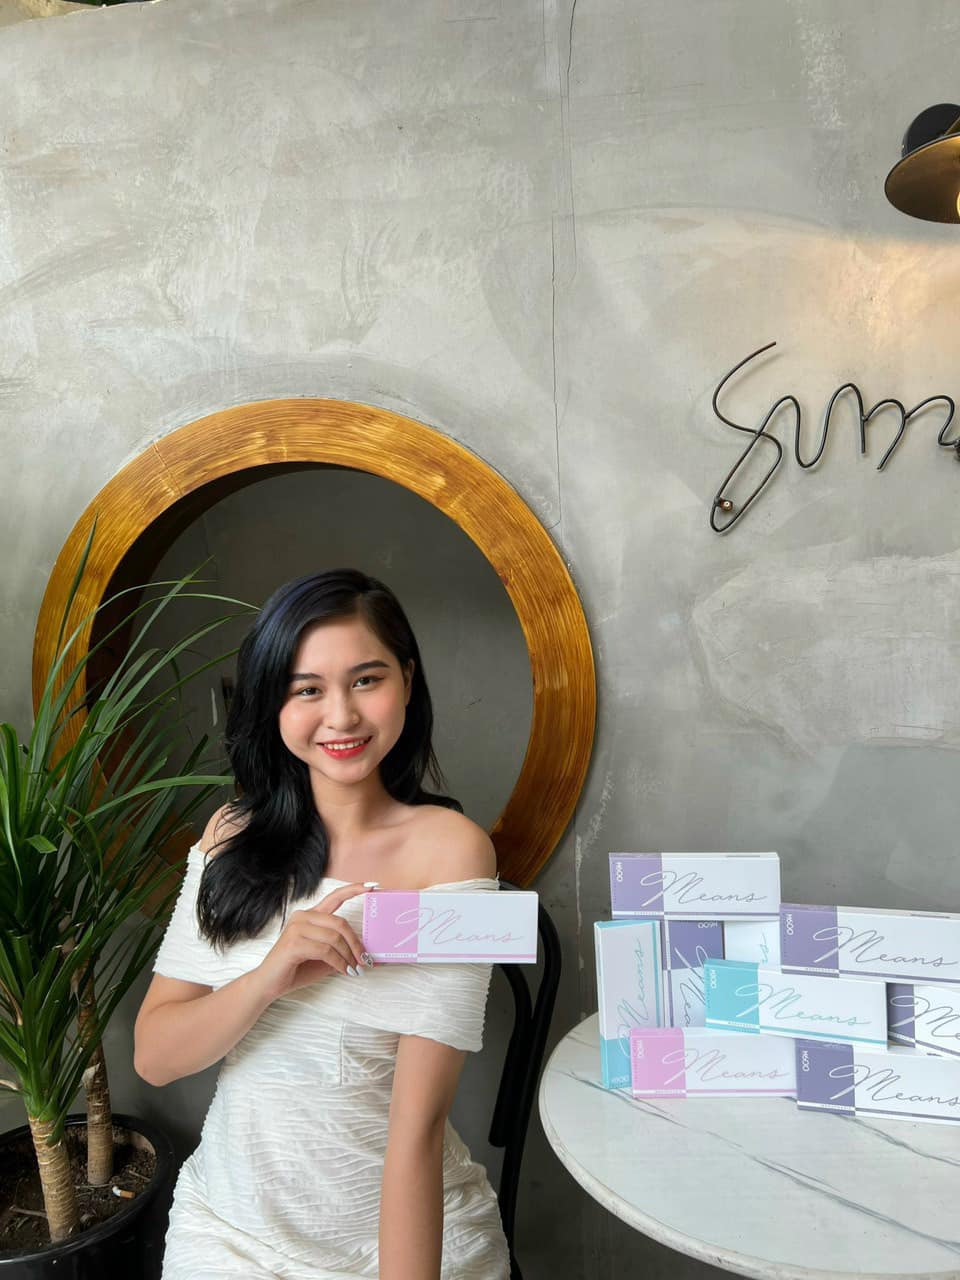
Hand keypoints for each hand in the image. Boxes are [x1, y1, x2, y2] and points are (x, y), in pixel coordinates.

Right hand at [255, 882, 373, 1001]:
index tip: (373, 886)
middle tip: (365, 960)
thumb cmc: (297, 969)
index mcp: (310, 915)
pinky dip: (339, 963)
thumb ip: (342, 950)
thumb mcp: (325, 957)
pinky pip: (326, 950)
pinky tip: (343, 971)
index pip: (335, 897)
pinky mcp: (293, 943)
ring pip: (334, 937)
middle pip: (340, 923)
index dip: (354, 890)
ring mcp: (296, 928)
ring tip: (354, 969)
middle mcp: (303, 916)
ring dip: (348, 956)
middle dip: (356, 943)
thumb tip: (368, 955)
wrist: (269, 984)